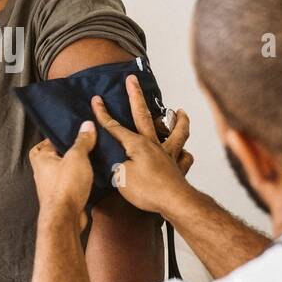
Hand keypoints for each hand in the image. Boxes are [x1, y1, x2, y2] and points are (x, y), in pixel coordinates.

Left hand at [28, 120, 96, 229]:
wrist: (65, 218)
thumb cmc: (66, 185)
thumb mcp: (77, 157)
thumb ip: (82, 141)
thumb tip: (87, 125)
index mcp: (41, 159)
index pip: (43, 144)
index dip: (56, 138)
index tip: (71, 134)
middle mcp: (42, 173)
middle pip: (54, 158)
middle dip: (67, 153)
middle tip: (83, 147)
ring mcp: (52, 187)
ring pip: (63, 172)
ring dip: (74, 168)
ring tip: (91, 161)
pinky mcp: (62, 198)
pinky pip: (70, 185)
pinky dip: (79, 181)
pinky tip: (91, 178)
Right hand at [90, 74, 192, 215]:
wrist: (174, 202)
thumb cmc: (146, 190)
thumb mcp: (121, 177)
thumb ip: (117, 165)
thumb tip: (119, 162)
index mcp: (137, 144)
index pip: (115, 127)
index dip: (103, 114)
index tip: (96, 99)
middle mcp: (154, 144)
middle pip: (144, 116)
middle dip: (136, 96)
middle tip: (132, 79)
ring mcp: (169, 155)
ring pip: (176, 132)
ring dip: (178, 120)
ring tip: (180, 111)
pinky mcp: (179, 168)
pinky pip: (185, 158)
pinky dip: (185, 154)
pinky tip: (184, 152)